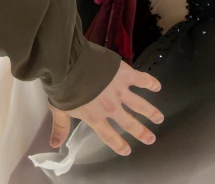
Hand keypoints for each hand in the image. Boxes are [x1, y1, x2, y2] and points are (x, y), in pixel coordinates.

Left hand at [49, 61, 163, 155]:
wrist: (68, 64)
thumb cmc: (62, 87)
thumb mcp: (59, 109)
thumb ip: (61, 127)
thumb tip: (55, 144)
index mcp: (95, 117)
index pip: (109, 136)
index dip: (118, 144)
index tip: (127, 150)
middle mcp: (111, 108)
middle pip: (130, 124)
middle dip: (141, 132)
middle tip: (151, 139)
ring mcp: (120, 91)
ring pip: (140, 105)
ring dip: (151, 112)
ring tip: (159, 118)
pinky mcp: (124, 74)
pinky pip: (142, 80)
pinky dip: (151, 83)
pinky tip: (157, 86)